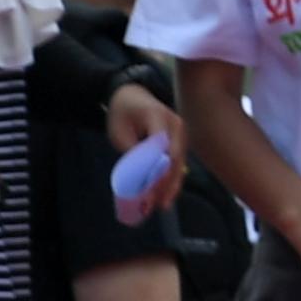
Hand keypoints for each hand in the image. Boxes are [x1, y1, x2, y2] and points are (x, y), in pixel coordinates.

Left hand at [106, 84, 187, 215]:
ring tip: (163, 204)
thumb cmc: (123, 113)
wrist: (132, 96)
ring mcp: (180, 133)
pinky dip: (172, 179)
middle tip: (158, 203)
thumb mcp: (120, 132)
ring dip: (172, 185)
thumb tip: (143, 179)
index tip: (152, 188)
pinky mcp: (179, 142)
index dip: (158, 169)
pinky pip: (177, 162)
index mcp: (157, 116)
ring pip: (179, 163)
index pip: (162, 146)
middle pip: (175, 158)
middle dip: (167, 182)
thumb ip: (133, 153)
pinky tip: (166, 196)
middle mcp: (175, 124)